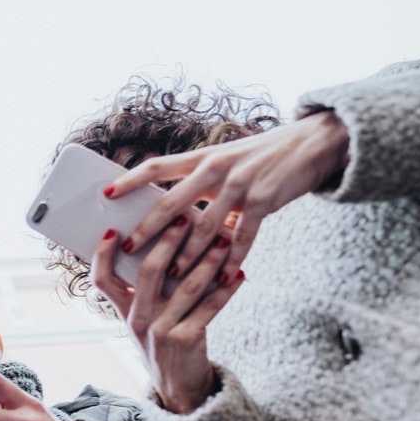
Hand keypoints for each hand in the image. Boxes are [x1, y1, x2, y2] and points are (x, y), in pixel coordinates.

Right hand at [90, 213, 243, 413]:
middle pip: (148, 272)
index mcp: (124, 311)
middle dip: (167, 241)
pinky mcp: (186, 340)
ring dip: (207, 260)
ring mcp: (161, 331)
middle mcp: (138, 319)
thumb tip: (166, 245)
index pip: (102, 280)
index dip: (103, 254)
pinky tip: (239, 274)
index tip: (114, 230)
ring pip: (186, 286)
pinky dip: (227, 290)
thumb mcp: (146, 320)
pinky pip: (210, 308)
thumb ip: (148, 291)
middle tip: (184, 218)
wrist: (179, 388)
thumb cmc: (164, 343)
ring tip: (223, 240)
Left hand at [104, 110, 349, 281]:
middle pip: (172, 201)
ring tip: (170, 276)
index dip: (130, 179)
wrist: (313, 143)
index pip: (157, 166)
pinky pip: (242, 236)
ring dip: (187, 254)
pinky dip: (231, 259)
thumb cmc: (262, 156)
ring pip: (205, 226)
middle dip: (148, 228)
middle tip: (128, 247)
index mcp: (202, 158)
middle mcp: (216, 168)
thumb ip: (201, 182)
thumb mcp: (227, 159)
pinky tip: (223, 277)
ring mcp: (240, 185)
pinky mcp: (263, 201)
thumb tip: (172, 210)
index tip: (106, 193)